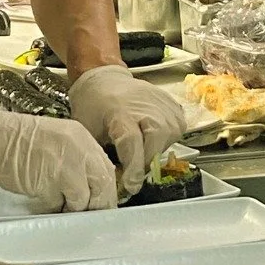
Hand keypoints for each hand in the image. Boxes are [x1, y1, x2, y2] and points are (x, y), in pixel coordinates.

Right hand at [0, 110, 116, 211]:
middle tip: (86, 216)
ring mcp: (64, 164)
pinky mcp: (47, 180)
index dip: (104, 191)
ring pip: (83, 199)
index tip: (99, 205)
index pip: (105, 169)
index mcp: (80, 135)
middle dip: (96, 204)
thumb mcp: (53, 141)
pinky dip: (52, 208)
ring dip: (73, 208)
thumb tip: (89, 189)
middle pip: (102, 185)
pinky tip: (40, 200)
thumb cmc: (11, 140)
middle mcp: (77, 147)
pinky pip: (58, 204)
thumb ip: (74, 159)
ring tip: (57, 205)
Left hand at [68, 65, 185, 195]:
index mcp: (119, 112)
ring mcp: (163, 104)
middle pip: (156, 142)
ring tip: (140, 146)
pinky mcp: (174, 106)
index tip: (130, 185)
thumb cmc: (94, 106)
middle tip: (133, 166)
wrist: (105, 79)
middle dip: (145, 160)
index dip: (133, 168)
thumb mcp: (89, 132)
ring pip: (168, 139)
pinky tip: (150, 135)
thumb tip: (117, 183)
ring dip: (154, 150)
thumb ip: (103, 157)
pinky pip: (176, 131)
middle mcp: (145, 106)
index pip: (132, 143)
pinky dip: (164, 139)